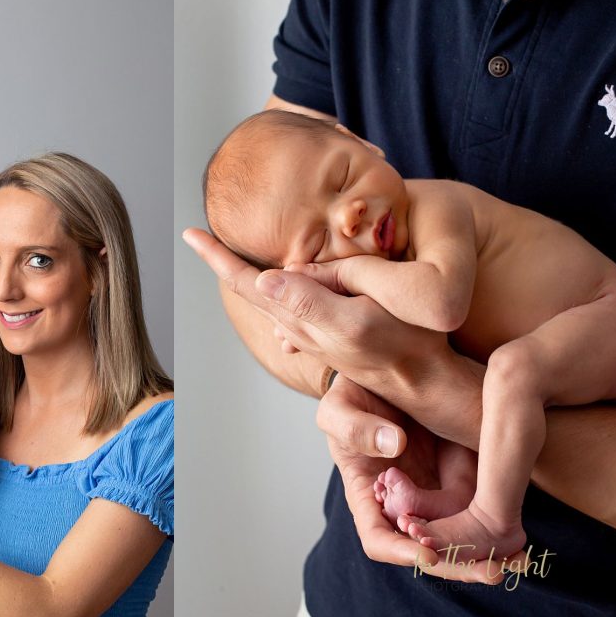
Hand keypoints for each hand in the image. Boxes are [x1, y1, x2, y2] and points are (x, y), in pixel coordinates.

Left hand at [182, 228, 445, 388]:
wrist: (424, 382)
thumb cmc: (399, 350)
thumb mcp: (354, 322)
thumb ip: (310, 302)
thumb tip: (265, 279)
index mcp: (299, 315)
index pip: (248, 283)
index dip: (218, 258)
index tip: (191, 234)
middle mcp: (299, 322)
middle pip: (252, 286)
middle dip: (224, 261)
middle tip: (199, 235)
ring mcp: (315, 325)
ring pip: (273, 290)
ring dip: (248, 270)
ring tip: (225, 249)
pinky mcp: (334, 323)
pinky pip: (300, 294)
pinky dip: (283, 279)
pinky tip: (282, 273)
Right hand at [318, 375, 510, 583]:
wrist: (390, 376)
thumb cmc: (355, 396)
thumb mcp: (340, 408)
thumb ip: (356, 428)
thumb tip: (395, 446)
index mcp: (367, 496)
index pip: (379, 538)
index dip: (401, 551)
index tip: (428, 553)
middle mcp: (402, 506)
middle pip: (428, 553)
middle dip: (459, 566)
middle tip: (493, 571)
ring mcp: (433, 497)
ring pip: (459, 542)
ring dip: (487, 556)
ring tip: (518, 560)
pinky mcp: (461, 481)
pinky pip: (479, 514)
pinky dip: (499, 532)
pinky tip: (521, 538)